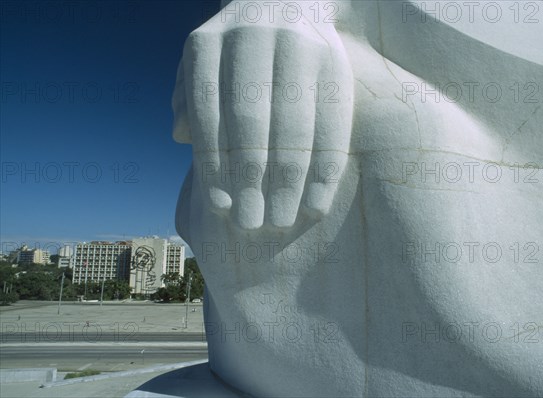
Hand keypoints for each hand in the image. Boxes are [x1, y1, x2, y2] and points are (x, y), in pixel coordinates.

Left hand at [172, 2, 353, 229]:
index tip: (221, 206)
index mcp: (208, 42)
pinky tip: (316, 203)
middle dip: (250, 178)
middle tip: (250, 223)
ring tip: (281, 220)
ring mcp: (298, 47)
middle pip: (251, 120)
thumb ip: (188, 92)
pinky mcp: (335, 63)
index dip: (213, 162)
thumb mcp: (203, 60)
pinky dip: (324, 169)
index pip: (207, 110)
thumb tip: (181, 135)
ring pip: (294, 125)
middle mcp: (252, 38)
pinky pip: (332, 125)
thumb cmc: (237, 50)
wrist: (291, 1)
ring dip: (287, 181)